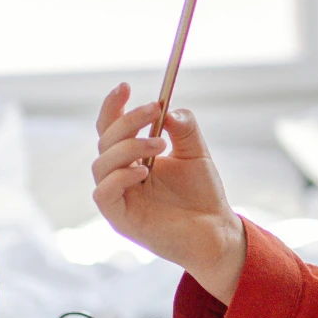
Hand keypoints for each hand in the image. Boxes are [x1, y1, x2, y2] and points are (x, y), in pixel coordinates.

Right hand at [91, 83, 245, 303]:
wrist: (216, 230)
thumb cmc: (202, 194)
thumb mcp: (196, 152)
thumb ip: (184, 128)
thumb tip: (168, 109)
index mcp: (133, 158)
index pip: (111, 128)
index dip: (112, 107)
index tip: (125, 87)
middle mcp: (120, 175)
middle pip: (105, 140)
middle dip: (127, 120)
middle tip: (154, 110)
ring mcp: (119, 197)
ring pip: (101, 164)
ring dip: (128, 146)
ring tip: (160, 144)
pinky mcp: (120, 219)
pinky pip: (104, 193)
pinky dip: (120, 176)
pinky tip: (143, 171)